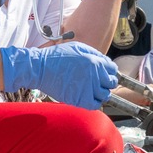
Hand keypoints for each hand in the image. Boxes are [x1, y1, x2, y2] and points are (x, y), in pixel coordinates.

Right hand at [0, 42, 118, 108]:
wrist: (39, 68)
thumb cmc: (56, 56)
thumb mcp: (78, 47)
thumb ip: (94, 54)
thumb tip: (105, 61)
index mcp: (95, 61)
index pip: (113, 69)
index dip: (109, 72)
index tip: (103, 74)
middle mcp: (95, 75)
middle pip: (111, 83)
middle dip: (106, 82)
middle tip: (97, 83)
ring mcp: (88, 88)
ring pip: (105, 95)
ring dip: (100, 93)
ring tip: (90, 90)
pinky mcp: (80, 99)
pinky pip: (95, 105)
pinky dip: (93, 103)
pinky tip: (87, 98)